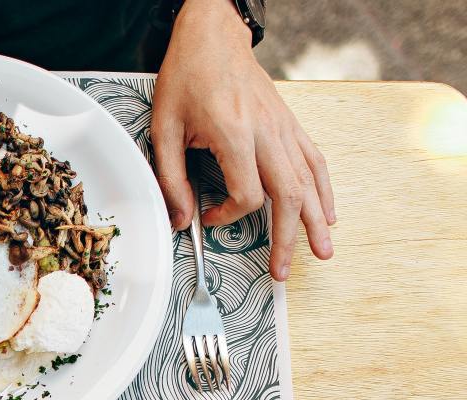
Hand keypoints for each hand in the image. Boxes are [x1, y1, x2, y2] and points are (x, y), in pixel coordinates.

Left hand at [152, 0, 335, 279]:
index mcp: (235, 134)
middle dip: (288, 238)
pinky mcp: (289, 124)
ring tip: (323, 252)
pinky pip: (314, 161)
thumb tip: (181, 219)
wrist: (212, 37)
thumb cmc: (187, 78)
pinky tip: (326, 213)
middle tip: (282, 271)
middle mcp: (267, 133)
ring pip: (308, 181)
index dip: (227, 215)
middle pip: (288, 195)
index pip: (246, 194)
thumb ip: (171, 178)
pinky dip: (322, 190)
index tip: (207, 218)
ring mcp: (283, 128)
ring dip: (315, 220)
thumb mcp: (164, 129)